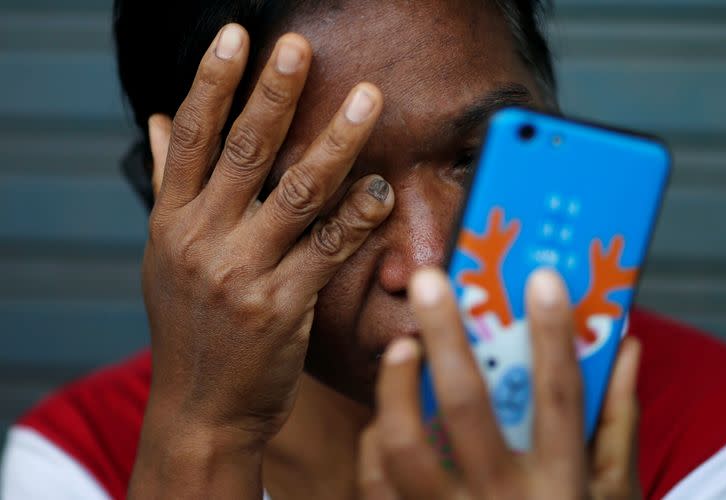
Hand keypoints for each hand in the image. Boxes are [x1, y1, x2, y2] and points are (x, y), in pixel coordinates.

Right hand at [131, 23, 390, 496]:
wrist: (201, 406)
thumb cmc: (190, 326)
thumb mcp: (164, 254)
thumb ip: (170, 184)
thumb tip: (157, 121)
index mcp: (172, 221)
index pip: (192, 137)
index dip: (213, 82)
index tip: (237, 36)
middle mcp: (201, 240)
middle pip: (246, 153)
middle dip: (275, 94)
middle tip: (300, 48)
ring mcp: (241, 274)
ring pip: (296, 193)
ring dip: (335, 143)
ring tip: (366, 100)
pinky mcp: (281, 307)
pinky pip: (328, 249)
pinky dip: (358, 215)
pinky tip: (381, 187)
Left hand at [359, 268, 641, 499]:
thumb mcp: (614, 495)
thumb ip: (617, 422)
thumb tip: (626, 346)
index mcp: (561, 487)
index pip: (559, 398)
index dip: (553, 334)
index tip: (542, 276)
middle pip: (467, 407)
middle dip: (445, 335)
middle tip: (431, 281)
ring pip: (404, 447)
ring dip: (395, 388)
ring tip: (401, 347)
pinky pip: (376, 481)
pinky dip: (375, 440)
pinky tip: (386, 414)